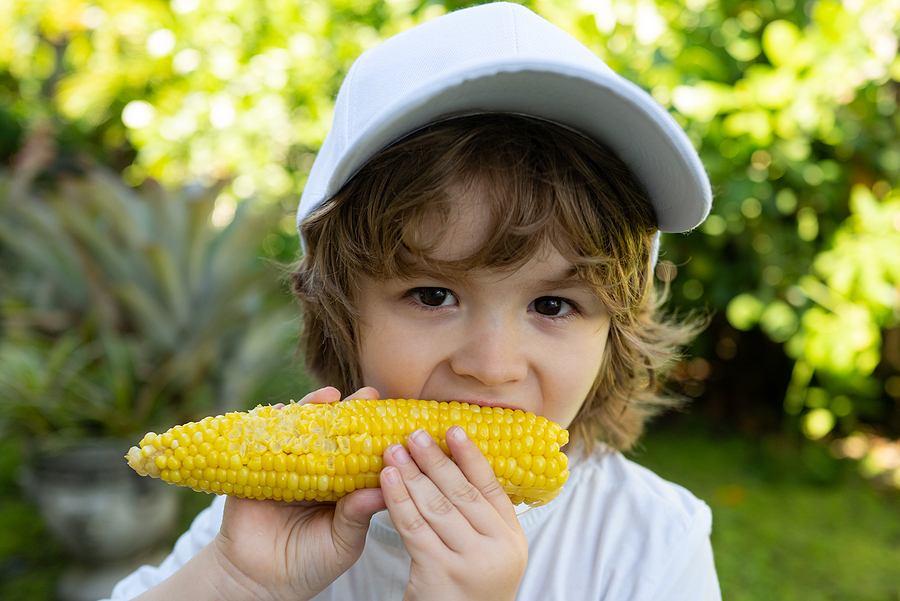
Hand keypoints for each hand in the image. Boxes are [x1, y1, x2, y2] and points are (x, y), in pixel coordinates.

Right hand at [210, 386, 386, 600]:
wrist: (258, 582)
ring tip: (333, 396)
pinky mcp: (257, 467)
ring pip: (304, 430)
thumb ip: (358, 515)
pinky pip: (266, 439)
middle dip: (351, 412)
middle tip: (369, 395)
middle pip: (335, 434)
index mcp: (342, 486)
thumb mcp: (341, 542)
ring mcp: (288, 466)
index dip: (375, 434)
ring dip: (316, 409)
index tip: (394, 417)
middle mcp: (318, 471)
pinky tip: (286, 410)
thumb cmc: (308, 565)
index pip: (361, 454)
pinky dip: (276, 422)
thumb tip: (385, 487)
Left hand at [381, 425, 527, 600]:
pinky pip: (413, 527)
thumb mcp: (485, 557)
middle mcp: (498, 549)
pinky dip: (398, 499)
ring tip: (393, 450)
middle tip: (415, 434)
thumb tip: (456, 468)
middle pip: (462, 492)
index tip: (454, 428)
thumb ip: (479, 521)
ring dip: (412, 473)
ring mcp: (471, 562)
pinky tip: (386, 480)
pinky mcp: (441, 573)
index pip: (491, 487)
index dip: (471, 455)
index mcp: (512, 540)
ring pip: (436, 506)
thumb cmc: (463, 594)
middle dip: (435, 459)